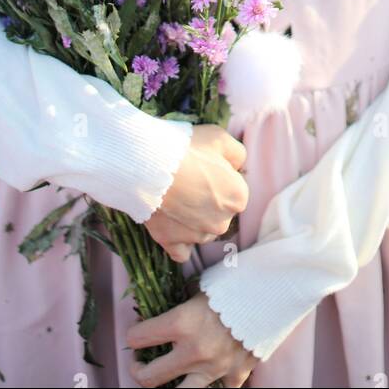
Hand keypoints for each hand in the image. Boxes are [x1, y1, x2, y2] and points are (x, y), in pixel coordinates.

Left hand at [126, 288, 256, 387]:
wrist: (275, 291)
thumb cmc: (237, 280)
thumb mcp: (202, 286)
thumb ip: (183, 303)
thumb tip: (165, 310)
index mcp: (181, 322)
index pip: (138, 337)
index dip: (133, 335)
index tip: (136, 333)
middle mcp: (193, 350)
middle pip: (149, 378)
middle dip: (138, 371)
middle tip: (138, 364)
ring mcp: (214, 367)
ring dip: (168, 386)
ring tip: (164, 378)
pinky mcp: (235, 375)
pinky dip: (212, 383)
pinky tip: (207, 373)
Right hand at [143, 123, 247, 264]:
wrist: (149, 166)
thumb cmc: (187, 149)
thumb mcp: (221, 137)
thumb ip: (237, 153)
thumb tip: (237, 165)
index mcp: (238, 197)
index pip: (234, 188)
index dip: (219, 175)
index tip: (203, 166)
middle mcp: (222, 222)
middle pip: (219, 211)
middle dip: (207, 199)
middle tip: (188, 178)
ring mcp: (196, 235)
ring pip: (202, 230)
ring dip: (193, 218)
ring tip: (175, 195)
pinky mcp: (171, 242)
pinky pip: (181, 251)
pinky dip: (179, 241)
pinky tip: (173, 225)